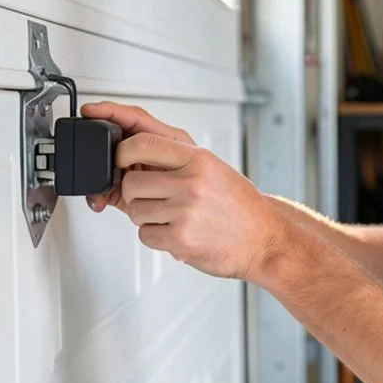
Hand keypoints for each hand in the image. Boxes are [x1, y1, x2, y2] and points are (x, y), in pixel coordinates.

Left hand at [79, 101, 290, 280]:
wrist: (265, 240)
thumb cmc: (238, 206)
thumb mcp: (210, 169)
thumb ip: (170, 160)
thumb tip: (123, 158)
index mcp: (198, 159)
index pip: (141, 142)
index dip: (121, 151)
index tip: (117, 157)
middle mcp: (192, 182)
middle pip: (131, 181)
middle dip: (134, 192)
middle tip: (154, 197)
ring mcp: (186, 211)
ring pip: (134, 210)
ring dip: (146, 216)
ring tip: (173, 216)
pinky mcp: (181, 239)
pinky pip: (144, 235)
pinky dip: (156, 236)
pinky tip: (177, 232)